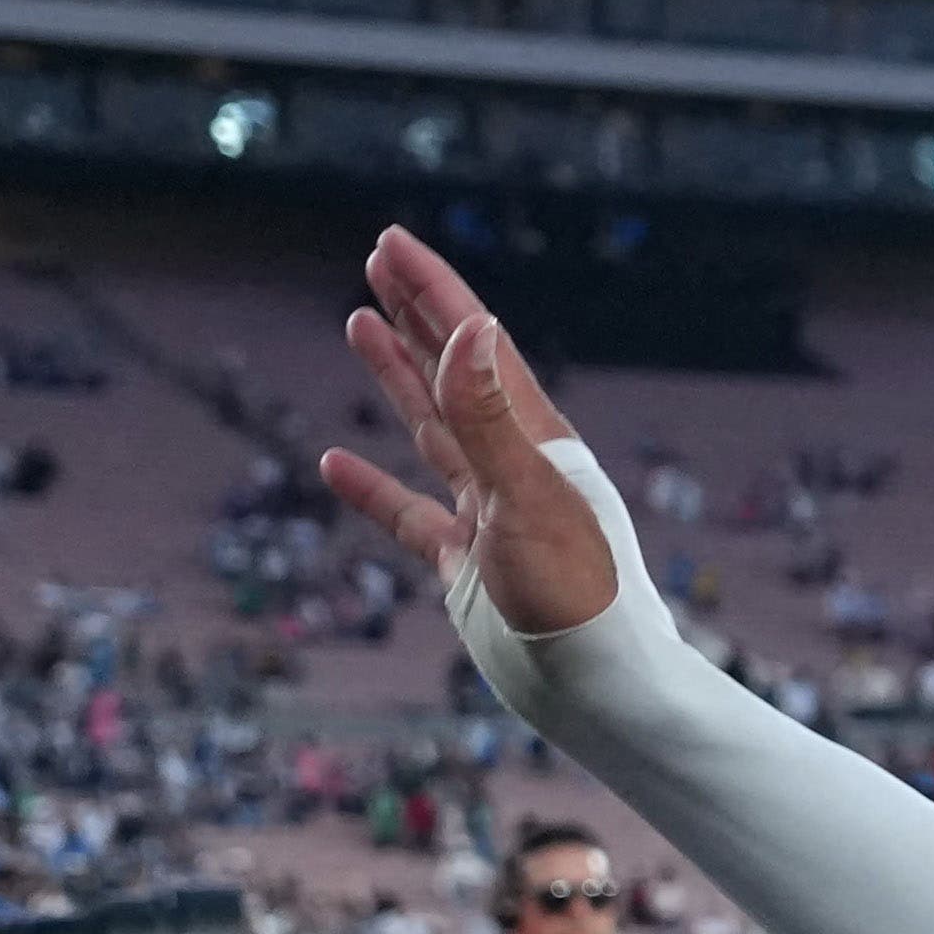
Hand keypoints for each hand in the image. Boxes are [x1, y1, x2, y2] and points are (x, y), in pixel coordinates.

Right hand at [321, 228, 623, 638]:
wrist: (599, 690)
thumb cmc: (578, 598)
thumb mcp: (527, 499)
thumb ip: (491, 418)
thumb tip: (470, 330)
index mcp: (539, 442)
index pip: (477, 346)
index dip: (434, 292)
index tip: (390, 243)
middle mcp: (517, 469)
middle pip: (456, 373)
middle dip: (417, 316)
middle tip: (378, 262)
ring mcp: (491, 515)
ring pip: (434, 430)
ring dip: (400, 378)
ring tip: (361, 324)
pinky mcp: (470, 567)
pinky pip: (411, 516)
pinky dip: (374, 489)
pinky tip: (334, 464)